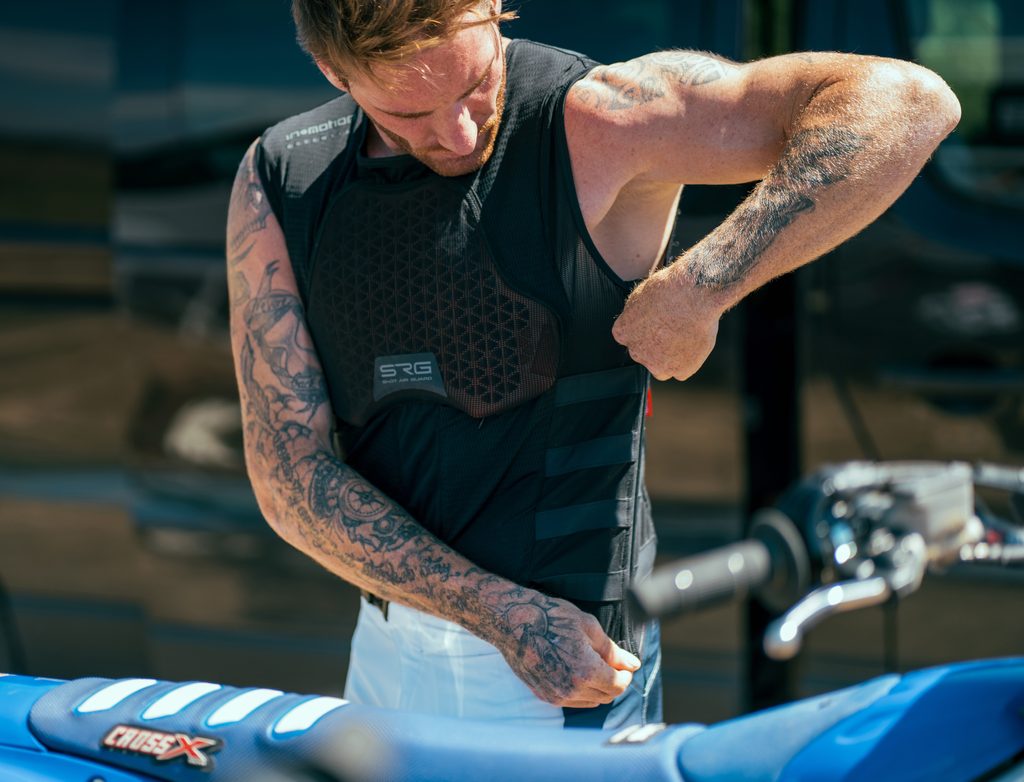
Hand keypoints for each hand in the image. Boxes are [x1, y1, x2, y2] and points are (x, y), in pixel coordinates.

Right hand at [495, 593, 640, 707]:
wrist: (514, 622)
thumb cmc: (550, 618)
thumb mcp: (588, 627)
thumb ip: (612, 651)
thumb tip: (632, 664)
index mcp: (586, 671)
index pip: (618, 685)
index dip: (626, 675)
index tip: (625, 664)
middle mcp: (571, 689)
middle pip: (606, 696)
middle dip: (614, 682)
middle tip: (611, 663)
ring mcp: (556, 695)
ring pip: (590, 702)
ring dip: (597, 688)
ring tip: (592, 665)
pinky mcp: (543, 695)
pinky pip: (571, 701)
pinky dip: (580, 691)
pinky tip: (575, 671)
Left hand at [611, 267, 722, 380]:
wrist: (696, 296)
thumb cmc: (670, 289)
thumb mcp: (641, 294)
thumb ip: (635, 313)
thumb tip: (638, 317)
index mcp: (623, 332)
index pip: (630, 337)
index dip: (645, 329)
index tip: (657, 321)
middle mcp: (636, 352)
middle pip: (644, 353)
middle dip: (656, 344)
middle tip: (674, 327)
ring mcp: (657, 365)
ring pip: (662, 367)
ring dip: (670, 358)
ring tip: (685, 336)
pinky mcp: (680, 371)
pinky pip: (682, 370)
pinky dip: (689, 361)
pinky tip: (695, 344)